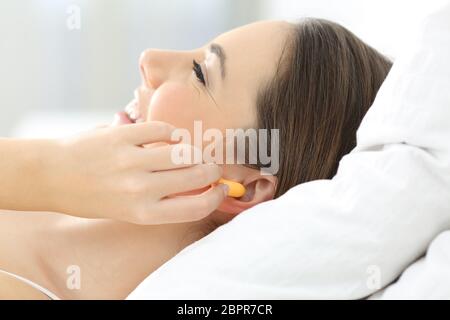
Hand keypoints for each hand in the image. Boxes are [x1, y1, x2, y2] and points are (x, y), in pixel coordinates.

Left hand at [42, 121, 227, 223]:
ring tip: (193, 152)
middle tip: (213, 167)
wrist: (51, 175)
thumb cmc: (90, 196)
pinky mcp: (122, 135)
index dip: (215, 198)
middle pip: (196, 176)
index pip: (195, 207)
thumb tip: (196, 185)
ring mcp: (131, 160)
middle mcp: (139, 189)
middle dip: (212, 170)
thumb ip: (161, 200)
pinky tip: (172, 137)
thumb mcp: (126, 211)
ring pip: (183, 151)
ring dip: (195, 151)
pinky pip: (162, 130)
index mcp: (142, 213)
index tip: (222, 189)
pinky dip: (172, 133)